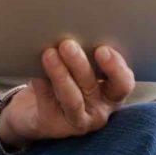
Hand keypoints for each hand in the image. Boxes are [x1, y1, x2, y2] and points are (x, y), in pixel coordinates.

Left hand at [0, 41, 134, 145]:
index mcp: (111, 93)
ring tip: (49, 54)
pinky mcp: (54, 125)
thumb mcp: (76, 68)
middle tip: (67, 45)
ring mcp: (77, 121)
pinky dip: (42, 84)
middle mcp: (99, 110)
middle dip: (80, 65)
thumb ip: (82, 53)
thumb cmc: (62, 80)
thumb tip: (72, 28)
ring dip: (60, 74)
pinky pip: (48, 103)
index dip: (116, 67)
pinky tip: (35, 70)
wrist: (32, 110)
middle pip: (93, 87)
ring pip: (71, 98)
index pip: (123, 83)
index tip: (102, 49)